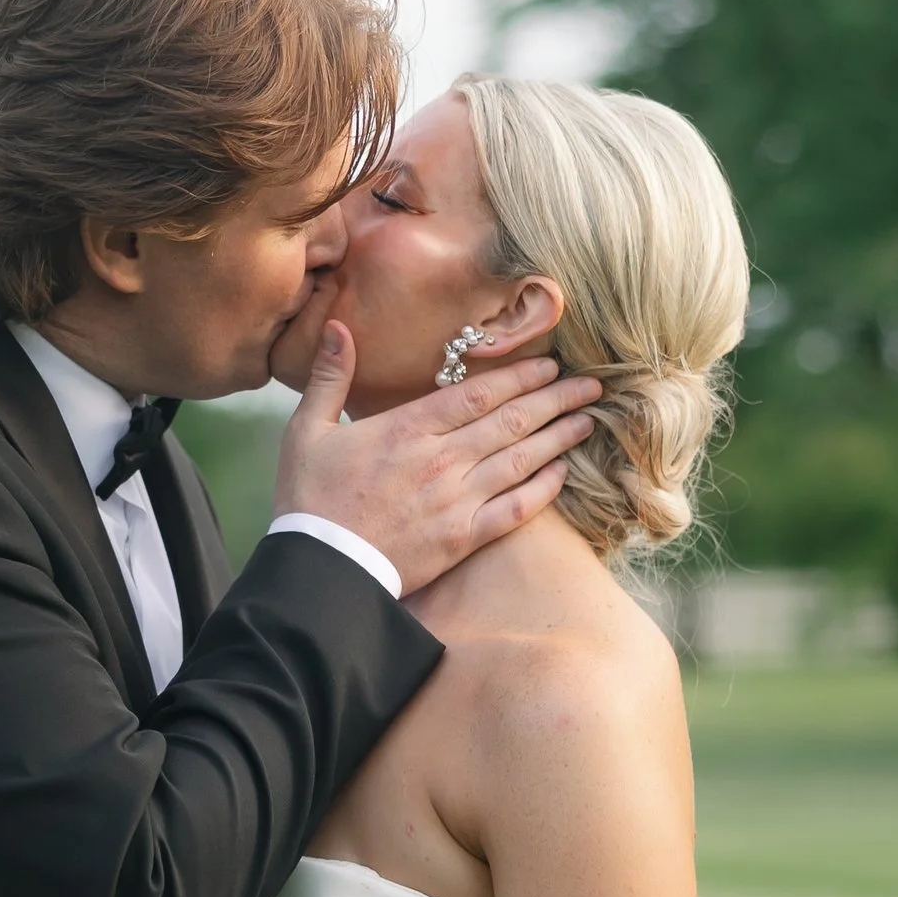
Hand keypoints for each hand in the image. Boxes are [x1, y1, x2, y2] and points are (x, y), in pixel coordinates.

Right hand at [272, 324, 600, 596]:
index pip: (479, 393)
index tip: (550, 363)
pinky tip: (563, 472)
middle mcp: (442, 459)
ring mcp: (457, 500)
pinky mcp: (463, 538)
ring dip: (559, 436)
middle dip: (555, 399)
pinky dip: (543, 490)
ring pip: (521, 460)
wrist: (322, 569)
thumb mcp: (307, 431)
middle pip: (511, 421)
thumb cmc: (310, 499)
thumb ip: (330, 377)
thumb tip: (337, 326)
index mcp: (408, 429)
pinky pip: (515, 510)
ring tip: (588, 419)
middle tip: (590, 384)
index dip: (520, 376)